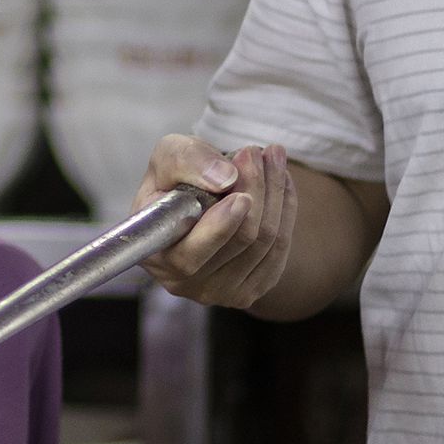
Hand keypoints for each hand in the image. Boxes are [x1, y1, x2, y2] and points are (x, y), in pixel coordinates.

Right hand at [137, 136, 295, 308]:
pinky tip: (282, 183)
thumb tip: (226, 179)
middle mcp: (185, 283)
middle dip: (257, 188)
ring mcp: (220, 292)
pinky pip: (280, 250)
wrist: (192, 205)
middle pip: (241, 239)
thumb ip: (186, 160)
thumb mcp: (166, 158)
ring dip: (276, 192)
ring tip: (273, 157)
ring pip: (266, 242)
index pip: (191, 253)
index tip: (237, 185)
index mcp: (156, 255)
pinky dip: (287, 210)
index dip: (220, 224)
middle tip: (256, 151)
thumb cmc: (172, 182)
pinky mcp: (250, 291)